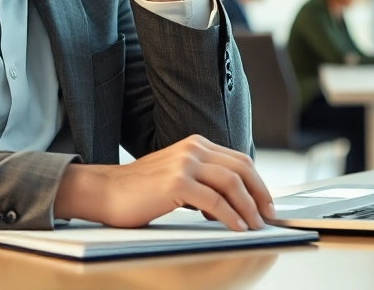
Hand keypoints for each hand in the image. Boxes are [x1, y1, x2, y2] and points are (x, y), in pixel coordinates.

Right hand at [53, 135, 273, 230]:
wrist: (104, 191)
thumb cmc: (137, 191)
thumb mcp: (175, 177)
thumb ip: (201, 180)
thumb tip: (231, 202)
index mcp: (195, 144)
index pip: (238, 160)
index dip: (258, 183)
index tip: (266, 203)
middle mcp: (193, 148)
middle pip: (241, 168)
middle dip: (260, 194)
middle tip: (268, 216)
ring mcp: (184, 163)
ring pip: (231, 183)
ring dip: (249, 207)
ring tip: (255, 225)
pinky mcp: (176, 182)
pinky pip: (214, 200)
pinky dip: (230, 216)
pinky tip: (236, 228)